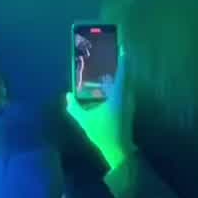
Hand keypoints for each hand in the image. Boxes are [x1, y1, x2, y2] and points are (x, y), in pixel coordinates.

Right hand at [65, 54, 133, 171]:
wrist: (119, 151)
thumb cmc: (103, 133)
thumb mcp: (86, 121)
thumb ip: (75, 108)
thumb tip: (67, 96)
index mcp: (118, 95)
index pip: (123, 71)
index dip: (123, 58)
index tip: (122, 46)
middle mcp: (127, 96)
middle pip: (127, 75)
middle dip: (122, 64)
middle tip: (114, 54)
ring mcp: (130, 103)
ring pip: (128, 83)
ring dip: (122, 74)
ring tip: (112, 68)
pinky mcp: (129, 109)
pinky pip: (126, 90)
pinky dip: (121, 84)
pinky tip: (112, 87)